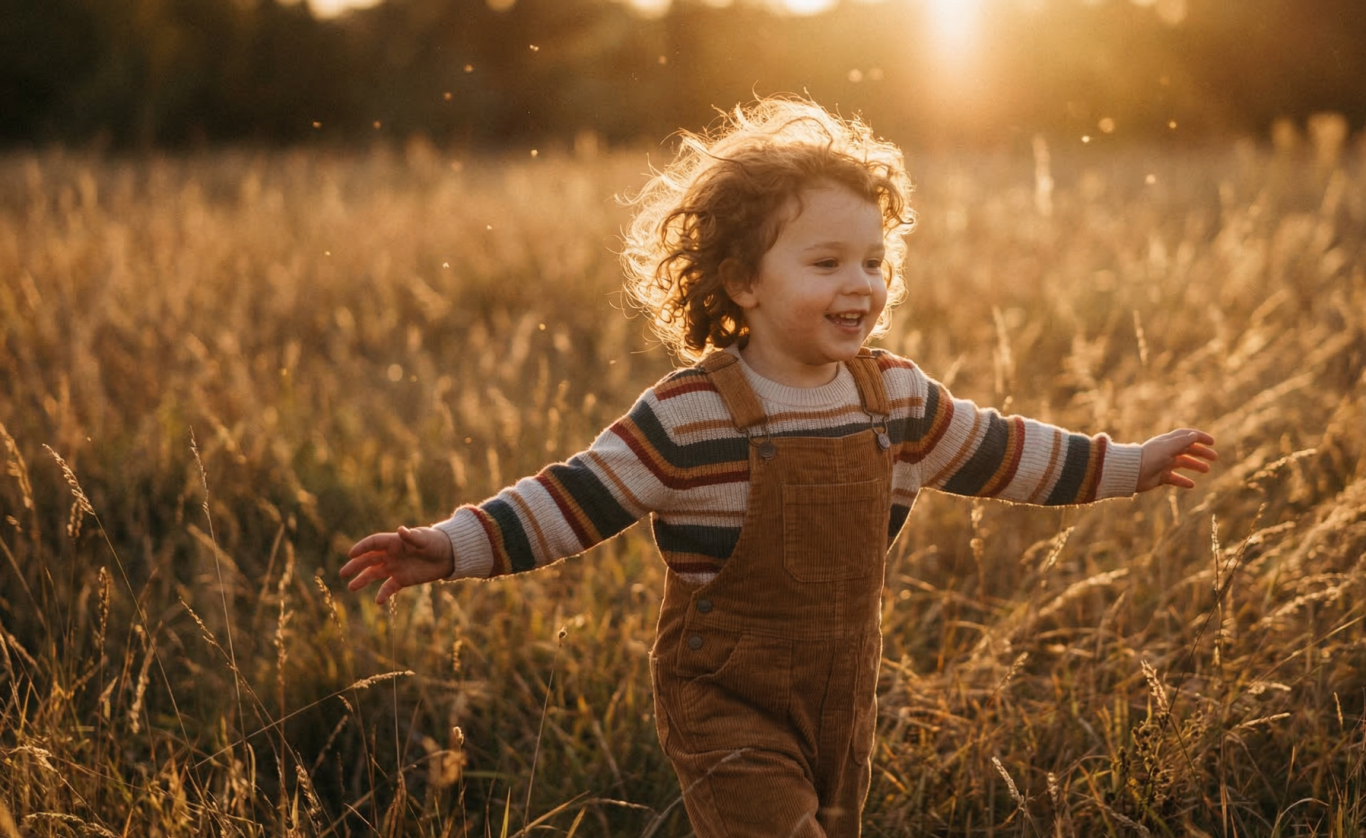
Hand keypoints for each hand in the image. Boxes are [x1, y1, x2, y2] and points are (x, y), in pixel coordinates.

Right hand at [341, 526, 455, 603]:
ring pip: (374, 574)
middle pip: (369, 559)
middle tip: (343, 573)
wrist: (449, 555)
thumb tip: (401, 530)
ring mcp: (395, 567)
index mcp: (394, 542)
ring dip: (363, 580)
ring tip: (351, 587)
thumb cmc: (436, 542)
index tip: (351, 554)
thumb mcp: (425, 539)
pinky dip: (383, 594)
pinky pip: (389, 587)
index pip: (373, 543)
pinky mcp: (402, 579)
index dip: (362, 547)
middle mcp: (391, 555)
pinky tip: (378, 601)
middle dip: (355, 565)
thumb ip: (412, 537)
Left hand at [1137, 429, 1217, 491]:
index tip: (1212, 442)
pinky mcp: (1160, 476)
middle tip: (1214, 457)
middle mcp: (1166, 451)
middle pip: (1187, 449)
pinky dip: (1183, 481)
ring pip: (1182, 463)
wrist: (1132, 473)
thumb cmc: (1149, 458)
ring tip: (1207, 470)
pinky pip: (1175, 478)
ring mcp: (1163, 464)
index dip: (1200, 437)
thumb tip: (1195, 435)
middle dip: (1201, 452)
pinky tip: (1192, 485)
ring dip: (1195, 465)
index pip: (1186, 436)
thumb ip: (1181, 442)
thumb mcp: (1167, 448)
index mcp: (1168, 442)